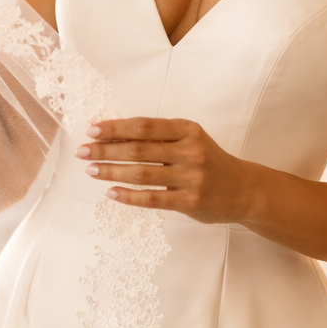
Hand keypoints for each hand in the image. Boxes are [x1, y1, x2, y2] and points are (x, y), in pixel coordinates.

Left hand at [76, 117, 256, 223]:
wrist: (243, 190)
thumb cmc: (209, 162)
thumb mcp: (190, 140)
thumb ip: (159, 137)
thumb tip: (113, 135)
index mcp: (188, 130)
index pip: (145, 126)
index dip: (116, 127)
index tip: (92, 130)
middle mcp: (191, 151)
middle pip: (139, 149)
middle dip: (106, 149)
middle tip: (83, 152)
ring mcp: (192, 178)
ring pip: (143, 173)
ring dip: (112, 171)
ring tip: (91, 170)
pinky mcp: (190, 202)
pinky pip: (153, 199)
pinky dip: (129, 196)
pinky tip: (111, 192)